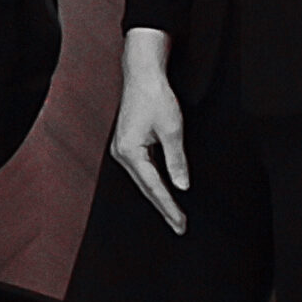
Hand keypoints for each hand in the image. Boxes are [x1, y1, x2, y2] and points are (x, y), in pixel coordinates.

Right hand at [109, 29, 190, 234]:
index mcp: (129, 151)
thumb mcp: (173, 130)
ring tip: (174, 215)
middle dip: (163, 207)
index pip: (153, 186)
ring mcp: (121, 149)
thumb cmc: (156, 98)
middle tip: (180, 226)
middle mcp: (120, 153)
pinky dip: (153, 183)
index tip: (180, 223)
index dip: (168, 206)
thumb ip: (176, 161)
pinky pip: (141, 170)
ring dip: (157, 197)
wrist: (142, 75)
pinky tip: (163, 191)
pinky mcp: (127, 144)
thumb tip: (181, 186)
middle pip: (144, 187)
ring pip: (142, 180)